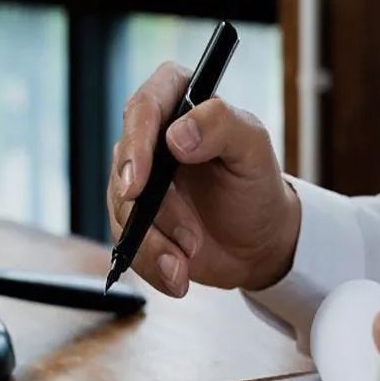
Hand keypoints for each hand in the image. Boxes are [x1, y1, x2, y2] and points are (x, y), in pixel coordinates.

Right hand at [107, 61, 300, 296]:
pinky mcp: (132, 220)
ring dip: (157, 240)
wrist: (256, 244)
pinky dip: (152, 263)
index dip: (136, 141)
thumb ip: (222, 126)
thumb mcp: (254, 150)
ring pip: (123, 209)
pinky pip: (127, 243)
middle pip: (125, 164)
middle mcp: (150, 140)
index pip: (144, 107)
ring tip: (192, 253)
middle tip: (184, 235)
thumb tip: (177, 134)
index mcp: (179, 105)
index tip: (140, 180)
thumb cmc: (256, 188)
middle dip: (153, 208)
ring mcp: (137, 182)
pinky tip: (178, 276)